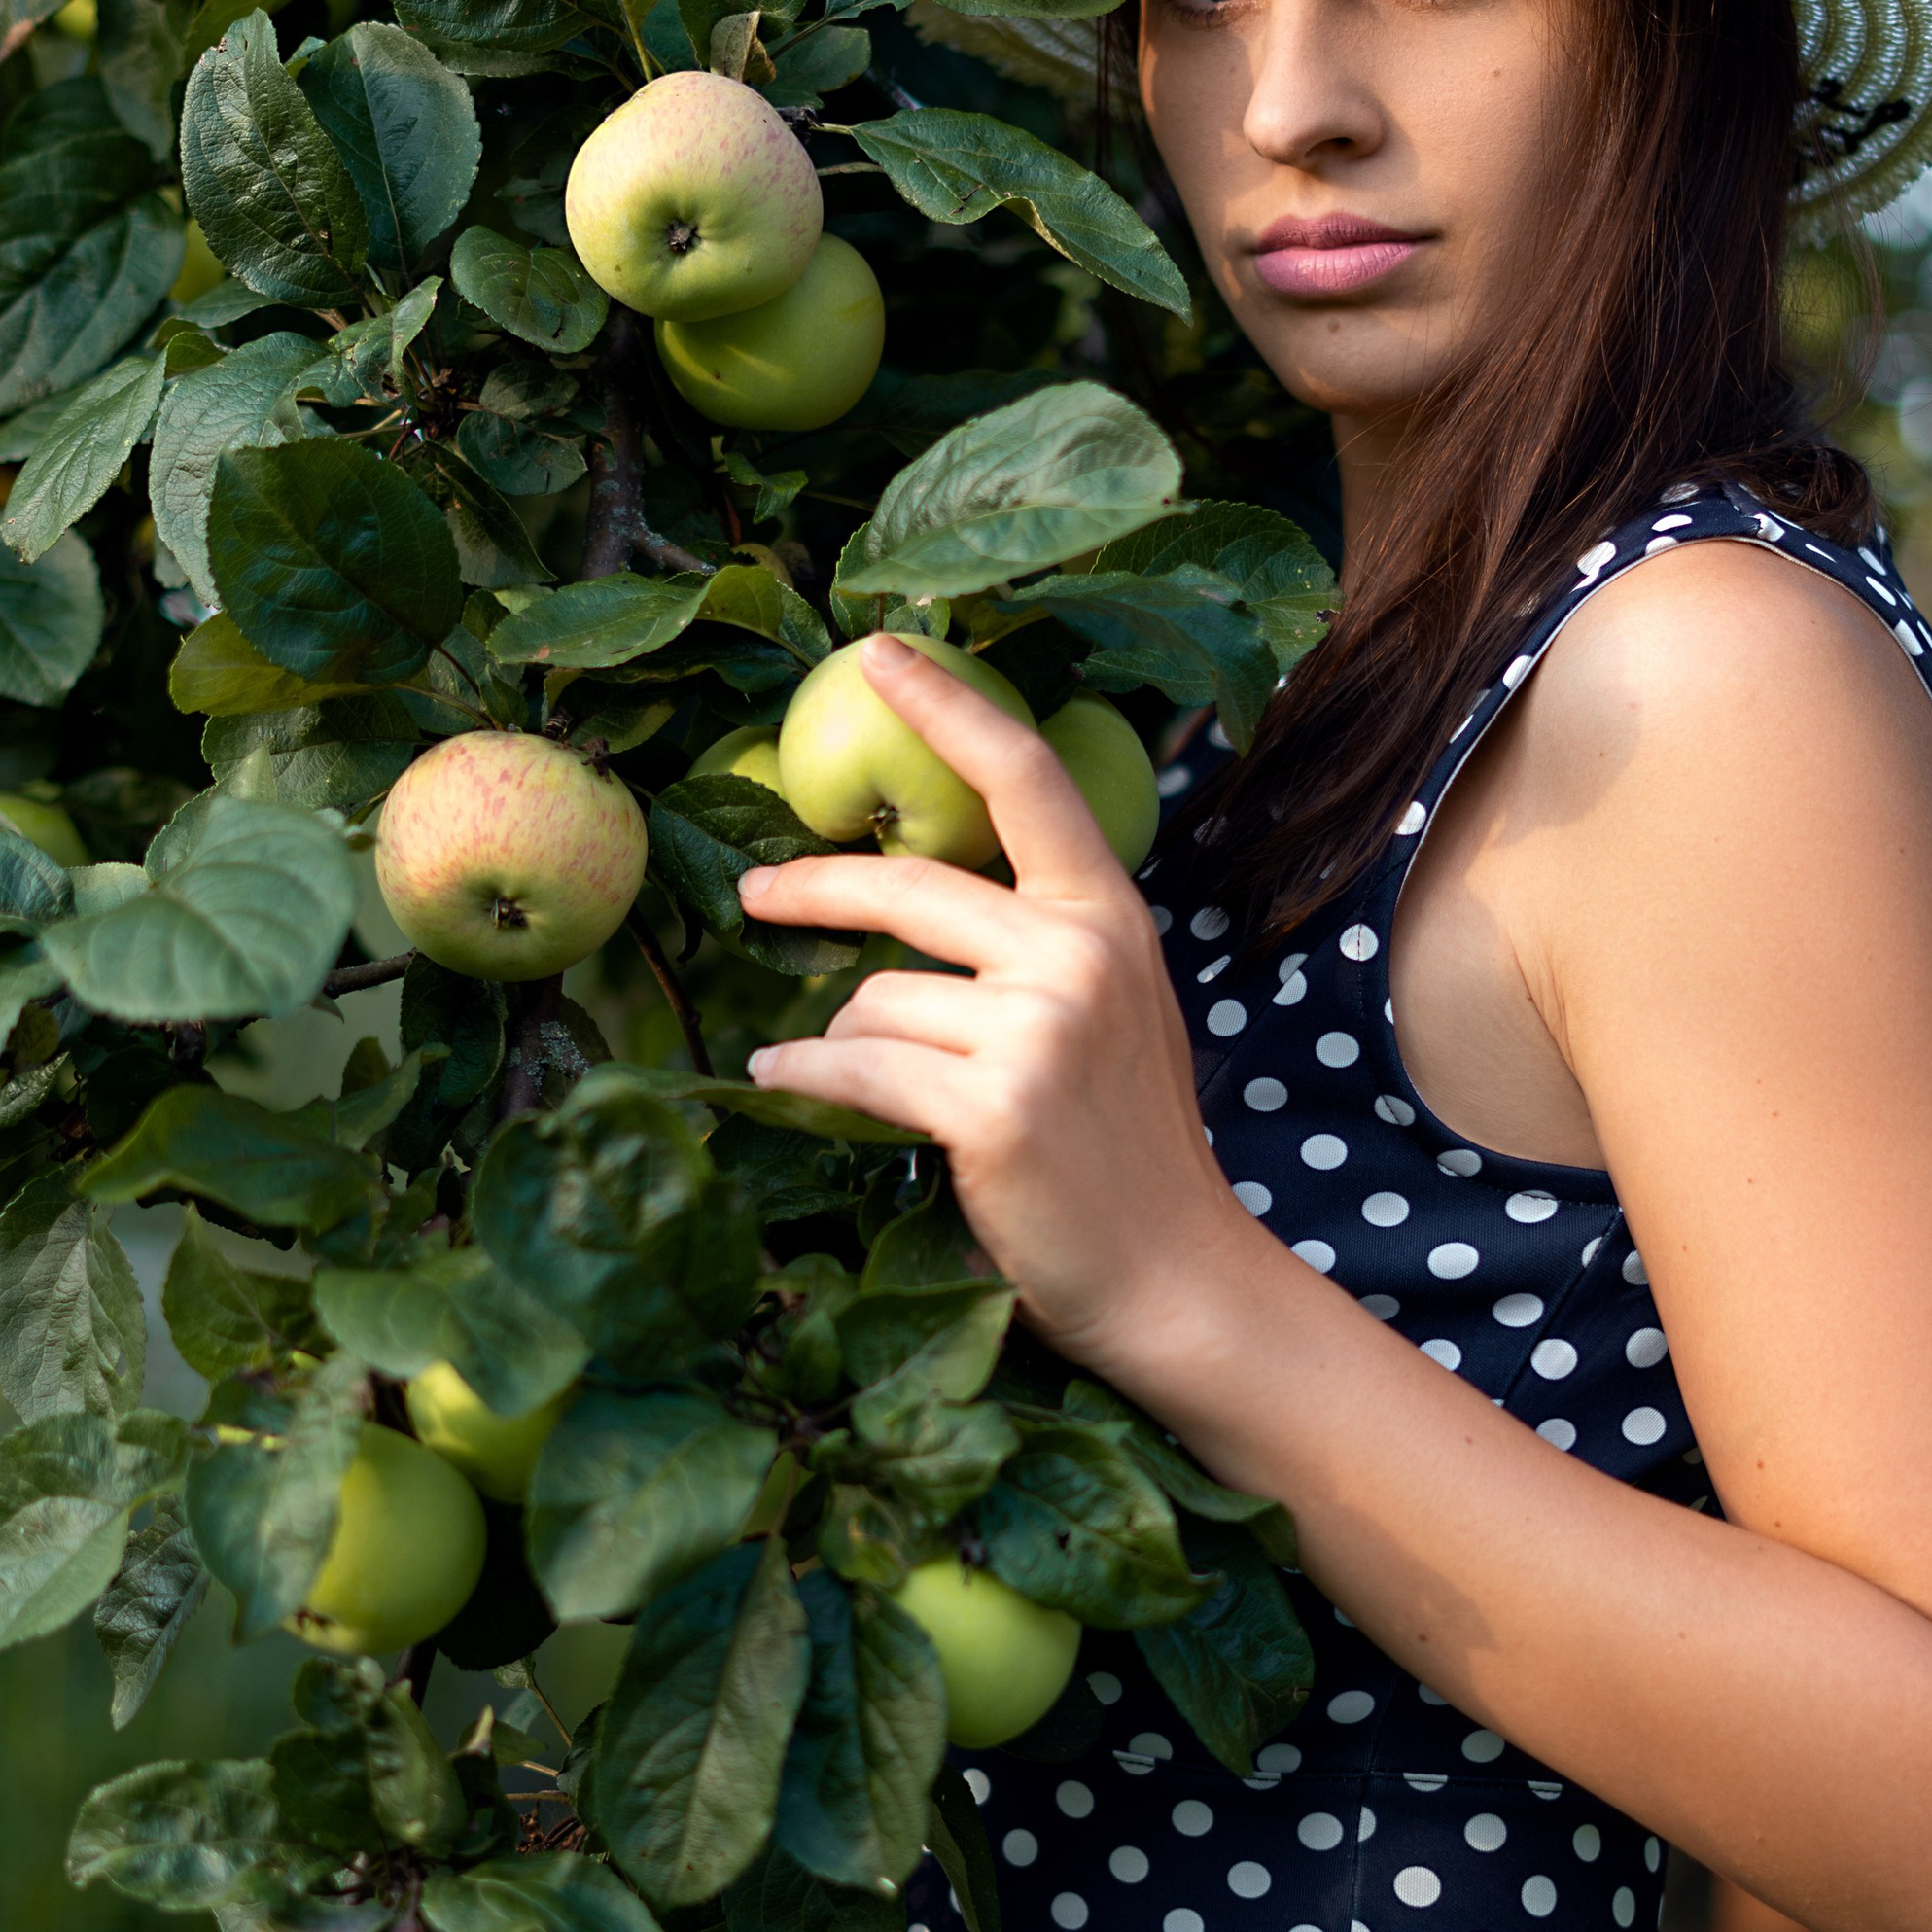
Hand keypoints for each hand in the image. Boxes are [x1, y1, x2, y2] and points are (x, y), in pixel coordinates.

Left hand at [739, 637, 1242, 1367]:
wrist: (1175, 1280)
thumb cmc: (1124, 1157)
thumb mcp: (1108, 1020)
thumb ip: (1034, 950)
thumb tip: (901, 907)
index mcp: (1108, 919)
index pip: (1025, 779)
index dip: (948, 706)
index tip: (876, 650)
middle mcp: (1077, 955)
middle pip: (906, 885)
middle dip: (814, 887)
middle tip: (756, 895)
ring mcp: (1037, 1029)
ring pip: (871, 999)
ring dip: (839, 1045)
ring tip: (854, 1087)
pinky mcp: (991, 1106)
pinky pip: (852, 1068)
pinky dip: (803, 1080)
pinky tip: (782, 1088)